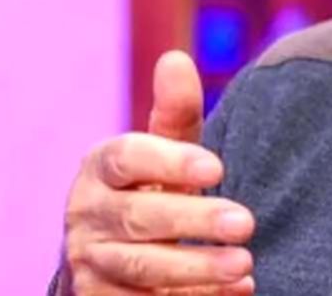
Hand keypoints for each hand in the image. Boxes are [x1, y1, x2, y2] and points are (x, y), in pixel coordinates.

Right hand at [61, 51, 255, 295]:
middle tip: (246, 222)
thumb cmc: (146, 194)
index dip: (169, 161)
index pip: (125, 158)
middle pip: (138, 218)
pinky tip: (235, 291)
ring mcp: (91, 264)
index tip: (217, 167)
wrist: (105, 262)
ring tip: (245, 264)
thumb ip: (174, 114)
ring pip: (141, 265)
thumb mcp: (162, 155)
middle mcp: (86, 215)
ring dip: (196, 267)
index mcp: (99, 168)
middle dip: (193, 220)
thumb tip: (176, 58)